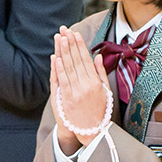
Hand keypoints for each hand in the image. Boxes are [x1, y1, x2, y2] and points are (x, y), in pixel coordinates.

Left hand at [51, 27, 111, 150]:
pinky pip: (62, 82)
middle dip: (70, 44)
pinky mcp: (67, 100)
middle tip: (65, 30)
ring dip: (63, 52)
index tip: (75, 34)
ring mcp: (76, 93)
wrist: (93, 132)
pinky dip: (59, 69)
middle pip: (76, 60)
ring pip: (68, 68)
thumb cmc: (100, 110)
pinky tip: (56, 58)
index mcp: (96, 82)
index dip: (80, 45)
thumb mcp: (105, 91)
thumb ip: (100, 73)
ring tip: (60, 38)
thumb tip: (98, 56)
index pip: (86, 59)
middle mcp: (86, 86)